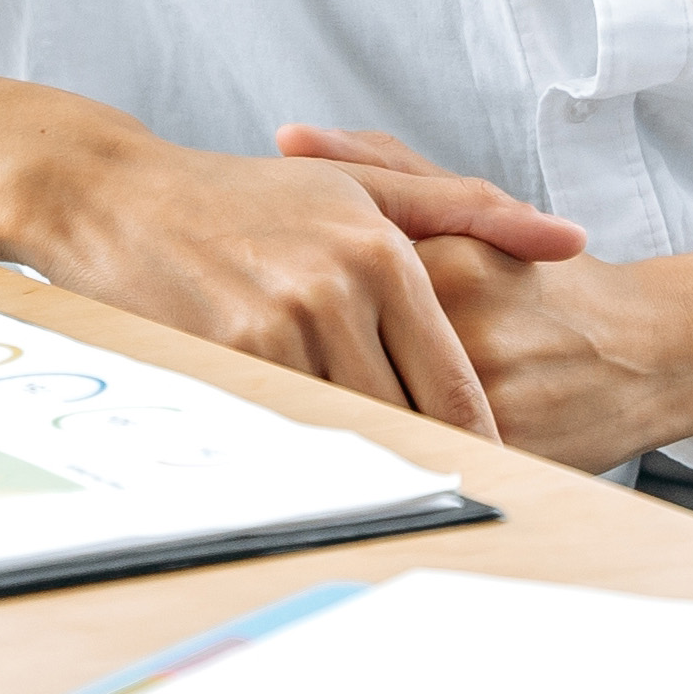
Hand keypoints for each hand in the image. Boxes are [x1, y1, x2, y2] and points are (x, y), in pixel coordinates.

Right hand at [2, 131, 584, 441]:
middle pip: (404, 416)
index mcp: (380, 250)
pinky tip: (316, 470)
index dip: (477, 438)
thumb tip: (569, 240)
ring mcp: (278, 326)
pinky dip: (307, 452)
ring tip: (391, 497)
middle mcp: (335, 288)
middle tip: (458, 506)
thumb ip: (472, 210)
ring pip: (346, 429)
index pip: (449, 378)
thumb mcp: (364, 187)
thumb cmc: (250, 197)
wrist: (123, 198)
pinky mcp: (225, 356)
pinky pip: (286, 426)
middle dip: (427, 461)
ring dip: (367, 465)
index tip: (497, 475)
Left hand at [278, 124, 692, 471]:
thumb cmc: (553, 281)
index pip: (330, 273)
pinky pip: (418, 459)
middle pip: (337, 350)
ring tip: (295, 407)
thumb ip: (383, 170)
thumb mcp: (476, 210)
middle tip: (256, 361)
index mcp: (446, 259)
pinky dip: (384, 456)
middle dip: (295, 358)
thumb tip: (287, 136)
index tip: (252, 293)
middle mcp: (462, 322)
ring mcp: (482, 391)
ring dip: (327, 412)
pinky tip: (357, 453)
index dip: (283, 286)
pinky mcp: (501, 448)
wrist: (655, 348)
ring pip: (370, 410)